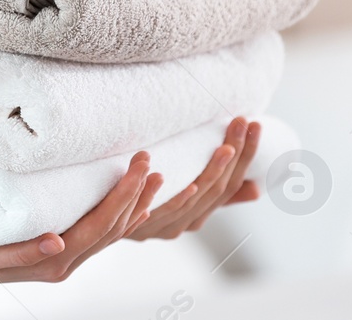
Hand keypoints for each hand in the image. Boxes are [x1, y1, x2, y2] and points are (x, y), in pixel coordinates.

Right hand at [0, 151, 164, 285]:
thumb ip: (22, 252)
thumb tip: (57, 241)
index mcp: (51, 263)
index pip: (99, 225)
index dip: (124, 195)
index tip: (139, 165)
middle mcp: (62, 264)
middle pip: (112, 228)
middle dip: (136, 193)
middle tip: (149, 159)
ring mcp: (62, 261)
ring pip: (111, 233)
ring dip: (134, 204)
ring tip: (153, 176)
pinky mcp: (58, 254)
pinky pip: (98, 237)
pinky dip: (121, 220)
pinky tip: (136, 208)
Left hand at [126, 117, 260, 239]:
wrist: (95, 229)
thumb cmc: (139, 204)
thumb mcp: (181, 198)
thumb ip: (213, 194)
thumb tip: (256, 190)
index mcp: (197, 216)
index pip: (231, 185)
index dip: (246, 156)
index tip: (255, 125)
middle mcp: (184, 224)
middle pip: (217, 189)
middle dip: (234, 156)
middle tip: (242, 122)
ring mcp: (161, 226)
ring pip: (196, 199)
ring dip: (212, 172)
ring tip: (225, 147)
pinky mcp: (137, 226)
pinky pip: (162, 212)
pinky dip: (179, 198)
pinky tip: (191, 184)